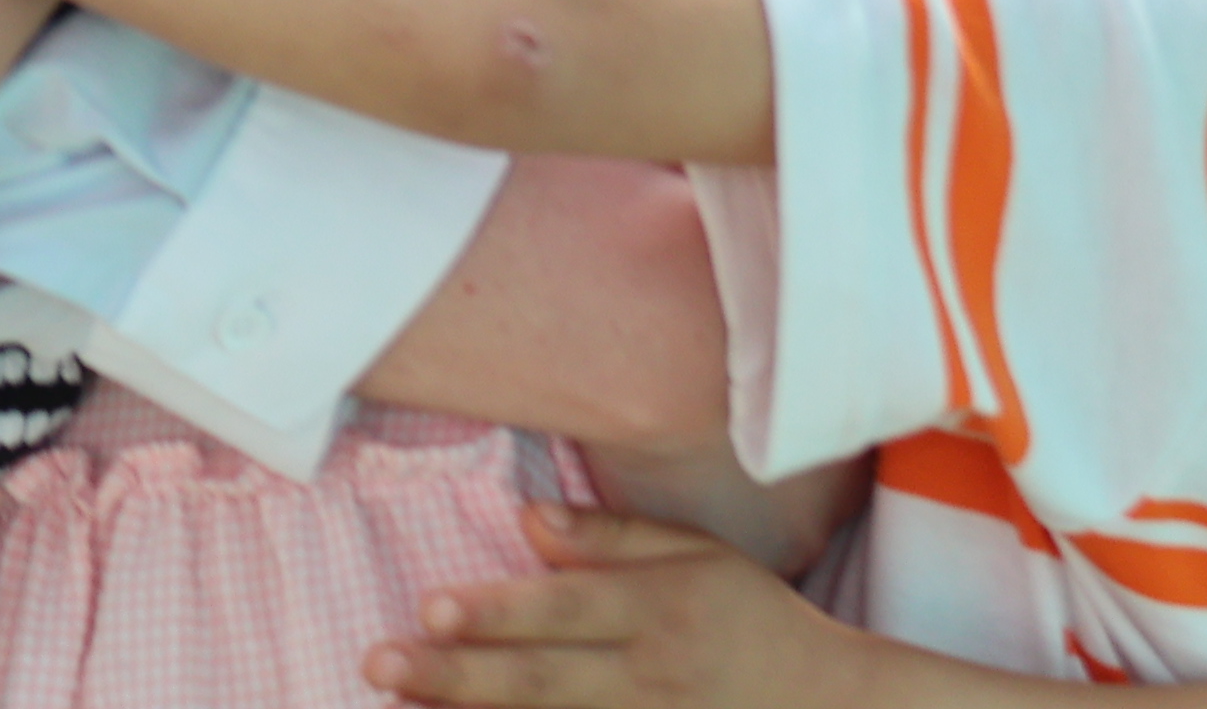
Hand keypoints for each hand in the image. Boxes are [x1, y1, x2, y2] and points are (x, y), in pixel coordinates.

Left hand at [373, 505, 877, 706]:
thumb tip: (528, 517)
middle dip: (455, 674)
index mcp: (662, 612)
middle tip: (378, 660)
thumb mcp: (701, 559)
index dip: (499, 610)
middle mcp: (649, 681)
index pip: (567, 611)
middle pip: (540, 681)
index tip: (430, 603)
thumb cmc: (753, 623)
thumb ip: (615, 538)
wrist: (828, 707)